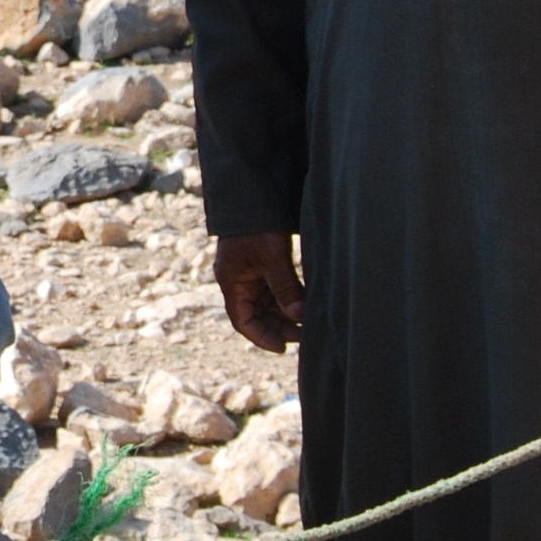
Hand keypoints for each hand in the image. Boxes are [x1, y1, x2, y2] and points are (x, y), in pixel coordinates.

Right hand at [214, 232, 304, 352]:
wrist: (253, 193)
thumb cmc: (257, 226)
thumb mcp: (272, 258)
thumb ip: (285, 288)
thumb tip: (299, 317)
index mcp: (232, 281)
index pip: (242, 321)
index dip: (261, 337)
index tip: (283, 347)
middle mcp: (239, 280)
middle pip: (257, 314)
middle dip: (279, 326)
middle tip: (304, 334)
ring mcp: (250, 271)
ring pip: (268, 302)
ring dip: (286, 313)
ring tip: (308, 320)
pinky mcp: (263, 262)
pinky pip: (275, 288)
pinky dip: (289, 298)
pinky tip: (305, 302)